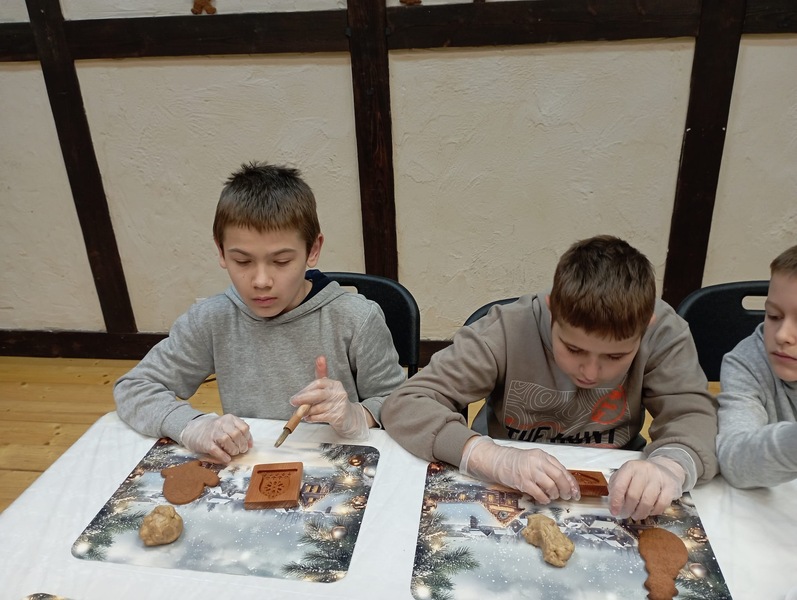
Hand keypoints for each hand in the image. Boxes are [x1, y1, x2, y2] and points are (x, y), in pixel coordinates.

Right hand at [179, 413, 252, 462]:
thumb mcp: (228, 426)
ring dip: (233, 450)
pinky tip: (227, 459)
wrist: (193, 430)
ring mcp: (212, 433)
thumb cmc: (214, 430)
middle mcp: (221, 423)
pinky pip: (216, 450)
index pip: (244, 427)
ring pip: (227, 440)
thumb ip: (240, 432)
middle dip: (241, 445)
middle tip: (240, 451)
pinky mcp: (205, 443)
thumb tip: (250, 445)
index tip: (246, 445)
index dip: (247, 438)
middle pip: (237, 434)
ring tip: (233, 453)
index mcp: (229, 419)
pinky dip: (223, 456)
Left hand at [290, 356, 369, 439]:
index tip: (297, 395)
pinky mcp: (338, 416)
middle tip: (293, 402)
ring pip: (317, 408)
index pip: (318, 383)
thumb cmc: (334, 400)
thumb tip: (320, 357)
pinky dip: (311, 418)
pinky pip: (320, 417)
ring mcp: (339, 405)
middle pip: (318, 395)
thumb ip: (322, 372)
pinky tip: (308, 418)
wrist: (349, 417)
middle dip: (303, 398)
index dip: (306, 389)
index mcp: (334, 384)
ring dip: (306, 411)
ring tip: (302, 412)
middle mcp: (338, 393)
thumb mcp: (328, 386)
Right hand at [459, 436, 579, 503]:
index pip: (562, 469)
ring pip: (550, 486)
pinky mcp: (523, 482)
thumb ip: (549, 468)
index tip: (576, 492)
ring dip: (555, 494)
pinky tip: (544, 499)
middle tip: (567, 496)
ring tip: (553, 496)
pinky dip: (544, 499)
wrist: (499, 461)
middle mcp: (537, 462)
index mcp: (543, 456)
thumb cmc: (519, 462)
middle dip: (566, 489)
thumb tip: (566, 483)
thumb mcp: (535, 460)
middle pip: (558, 477)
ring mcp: (530, 472)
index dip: (571, 483)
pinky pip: (539, 494)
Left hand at [608, 456, 684, 519]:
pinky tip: (650, 511)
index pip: (620, 485)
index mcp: (630, 467)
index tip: (614, 512)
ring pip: (647, 502)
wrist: (665, 468)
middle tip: (626, 515)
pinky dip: (654, 512)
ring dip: (640, 513)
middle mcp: (644, 470)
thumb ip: (616, 488)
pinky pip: (661, 505)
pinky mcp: (670, 487)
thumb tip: (613, 505)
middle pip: (633, 495)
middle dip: (628, 509)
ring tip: (636, 515)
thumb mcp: (625, 476)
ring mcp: (658, 478)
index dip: (616, 501)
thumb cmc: (640, 476)